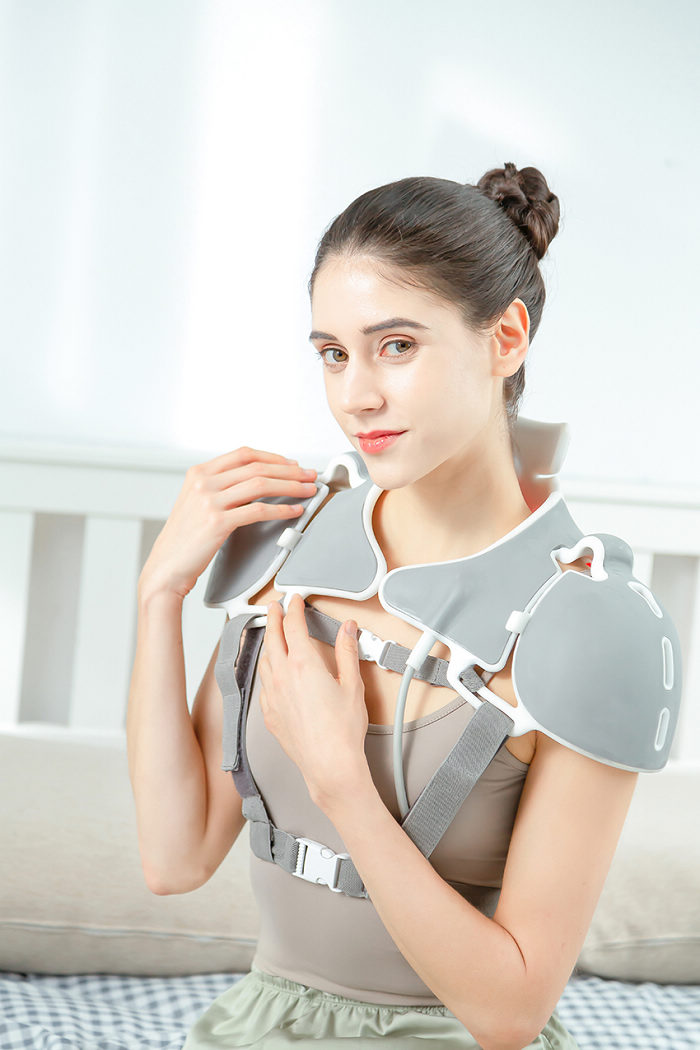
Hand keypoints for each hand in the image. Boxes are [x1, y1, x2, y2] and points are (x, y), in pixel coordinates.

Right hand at [139, 447, 317, 600]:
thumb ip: (221, 487)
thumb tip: (258, 481)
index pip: (244, 454)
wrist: (166, 567)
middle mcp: (203, 482)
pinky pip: (258, 510)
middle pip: (256, 467)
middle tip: (310, 476)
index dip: (273, 457)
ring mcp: (209, 501)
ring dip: (291, 486)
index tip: (292, 465)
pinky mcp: (217, 522)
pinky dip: (281, 510)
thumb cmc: (185, 539)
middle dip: (290, 471)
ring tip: (309, 490)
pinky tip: (295, 511)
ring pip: (260, 484)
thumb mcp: (197, 502)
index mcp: (199, 472)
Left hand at [258, 593, 369, 809]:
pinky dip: (266, 669)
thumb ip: (347, 652)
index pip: (293, 626)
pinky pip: (263, 683)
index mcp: (303, 664)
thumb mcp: (352, 685)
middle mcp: (282, 676)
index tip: (294, 600)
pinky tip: (272, 672)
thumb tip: (348, 630)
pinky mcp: (269, 713)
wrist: (329, 764)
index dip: (293, 609)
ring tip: (272, 635)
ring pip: (264, 659)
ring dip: (267, 642)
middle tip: (274, 607)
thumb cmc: (342, 731)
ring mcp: (273, 695)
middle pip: (272, 638)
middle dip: (273, 618)